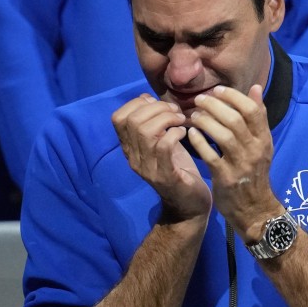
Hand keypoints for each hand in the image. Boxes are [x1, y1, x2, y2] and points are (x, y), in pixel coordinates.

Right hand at [112, 94, 211, 220]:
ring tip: (180, 121)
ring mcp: (147, 168)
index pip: (118, 118)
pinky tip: (184, 134)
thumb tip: (146, 98)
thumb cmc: (179, 171)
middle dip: (157, 108)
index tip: (159, 106)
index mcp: (130, 148)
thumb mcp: (162, 143)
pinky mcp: (165, 176)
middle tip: (175, 113)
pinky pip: (163, 146)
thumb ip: (153, 123)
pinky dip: (175, 133)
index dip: (138, 104)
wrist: (188, 208)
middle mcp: (134, 158)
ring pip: (146, 131)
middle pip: (132, 121)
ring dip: (167, 119)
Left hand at [186, 85, 281, 239]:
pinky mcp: (226, 179)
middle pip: (235, 120)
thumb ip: (257, 117)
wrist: (254, 209)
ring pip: (223, 136)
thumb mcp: (261, 144)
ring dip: (206, 122)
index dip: (233, 96)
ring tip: (194, 116)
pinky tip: (191, 134)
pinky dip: (200, 142)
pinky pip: (211, 156)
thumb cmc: (254, 172)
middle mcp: (255, 150)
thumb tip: (255, 87)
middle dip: (214, 106)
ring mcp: (241, 165)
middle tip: (199, 100)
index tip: (217, 90)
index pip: (252, 110)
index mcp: (264, 139)